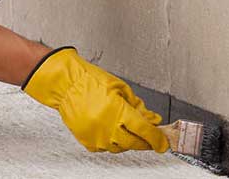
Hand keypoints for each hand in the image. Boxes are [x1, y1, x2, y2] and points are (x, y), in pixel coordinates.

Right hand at [22, 47, 168, 153]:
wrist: (65, 84)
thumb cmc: (90, 81)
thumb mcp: (120, 88)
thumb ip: (138, 106)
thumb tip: (152, 119)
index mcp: (118, 111)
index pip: (145, 131)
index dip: (158, 139)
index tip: (163, 142)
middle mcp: (108, 126)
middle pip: (135, 143)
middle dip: (145, 141)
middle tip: (148, 135)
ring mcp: (96, 136)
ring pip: (121, 147)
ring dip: (127, 141)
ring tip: (124, 127)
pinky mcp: (87, 141)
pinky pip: (105, 148)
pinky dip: (111, 141)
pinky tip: (109, 129)